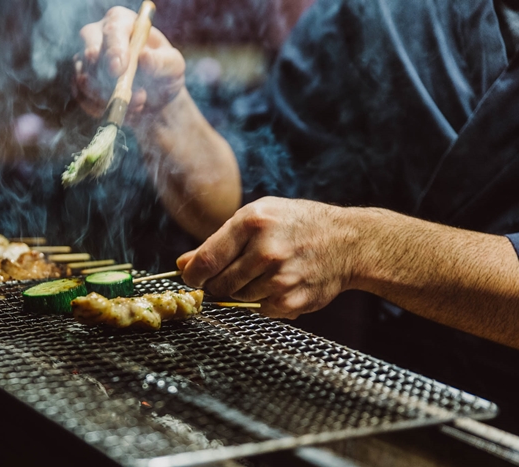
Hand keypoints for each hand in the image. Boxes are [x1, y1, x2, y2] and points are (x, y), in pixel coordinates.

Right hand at [73, 6, 185, 123]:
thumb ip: (162, 62)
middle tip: (134, 96)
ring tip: (138, 103)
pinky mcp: (80, 82)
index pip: (112, 31)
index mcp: (122, 22)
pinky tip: (122, 108)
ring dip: (110, 98)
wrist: (155, 99)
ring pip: (85, 80)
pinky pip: (82, 98)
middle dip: (109, 80)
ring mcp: (85, 60)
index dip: (114, 50)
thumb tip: (144, 57)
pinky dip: (102, 108)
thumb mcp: (173, 66)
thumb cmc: (164, 74)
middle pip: (90, 54)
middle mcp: (97, 36)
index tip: (119, 70)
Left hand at [176, 197, 357, 318]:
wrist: (347, 242)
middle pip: (219, 284)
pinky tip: (279, 283)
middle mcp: (266, 251)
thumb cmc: (296, 224)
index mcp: (252, 223)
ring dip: (242, 291)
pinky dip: (263, 301)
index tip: (191, 278)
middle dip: (217, 283)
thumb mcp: (256, 218)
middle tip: (232, 273)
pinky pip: (259, 310)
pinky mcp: (291, 301)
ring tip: (263, 272)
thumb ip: (217, 243)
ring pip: (238, 298)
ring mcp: (280, 278)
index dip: (193, 274)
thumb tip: (182, 265)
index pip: (207, 260)